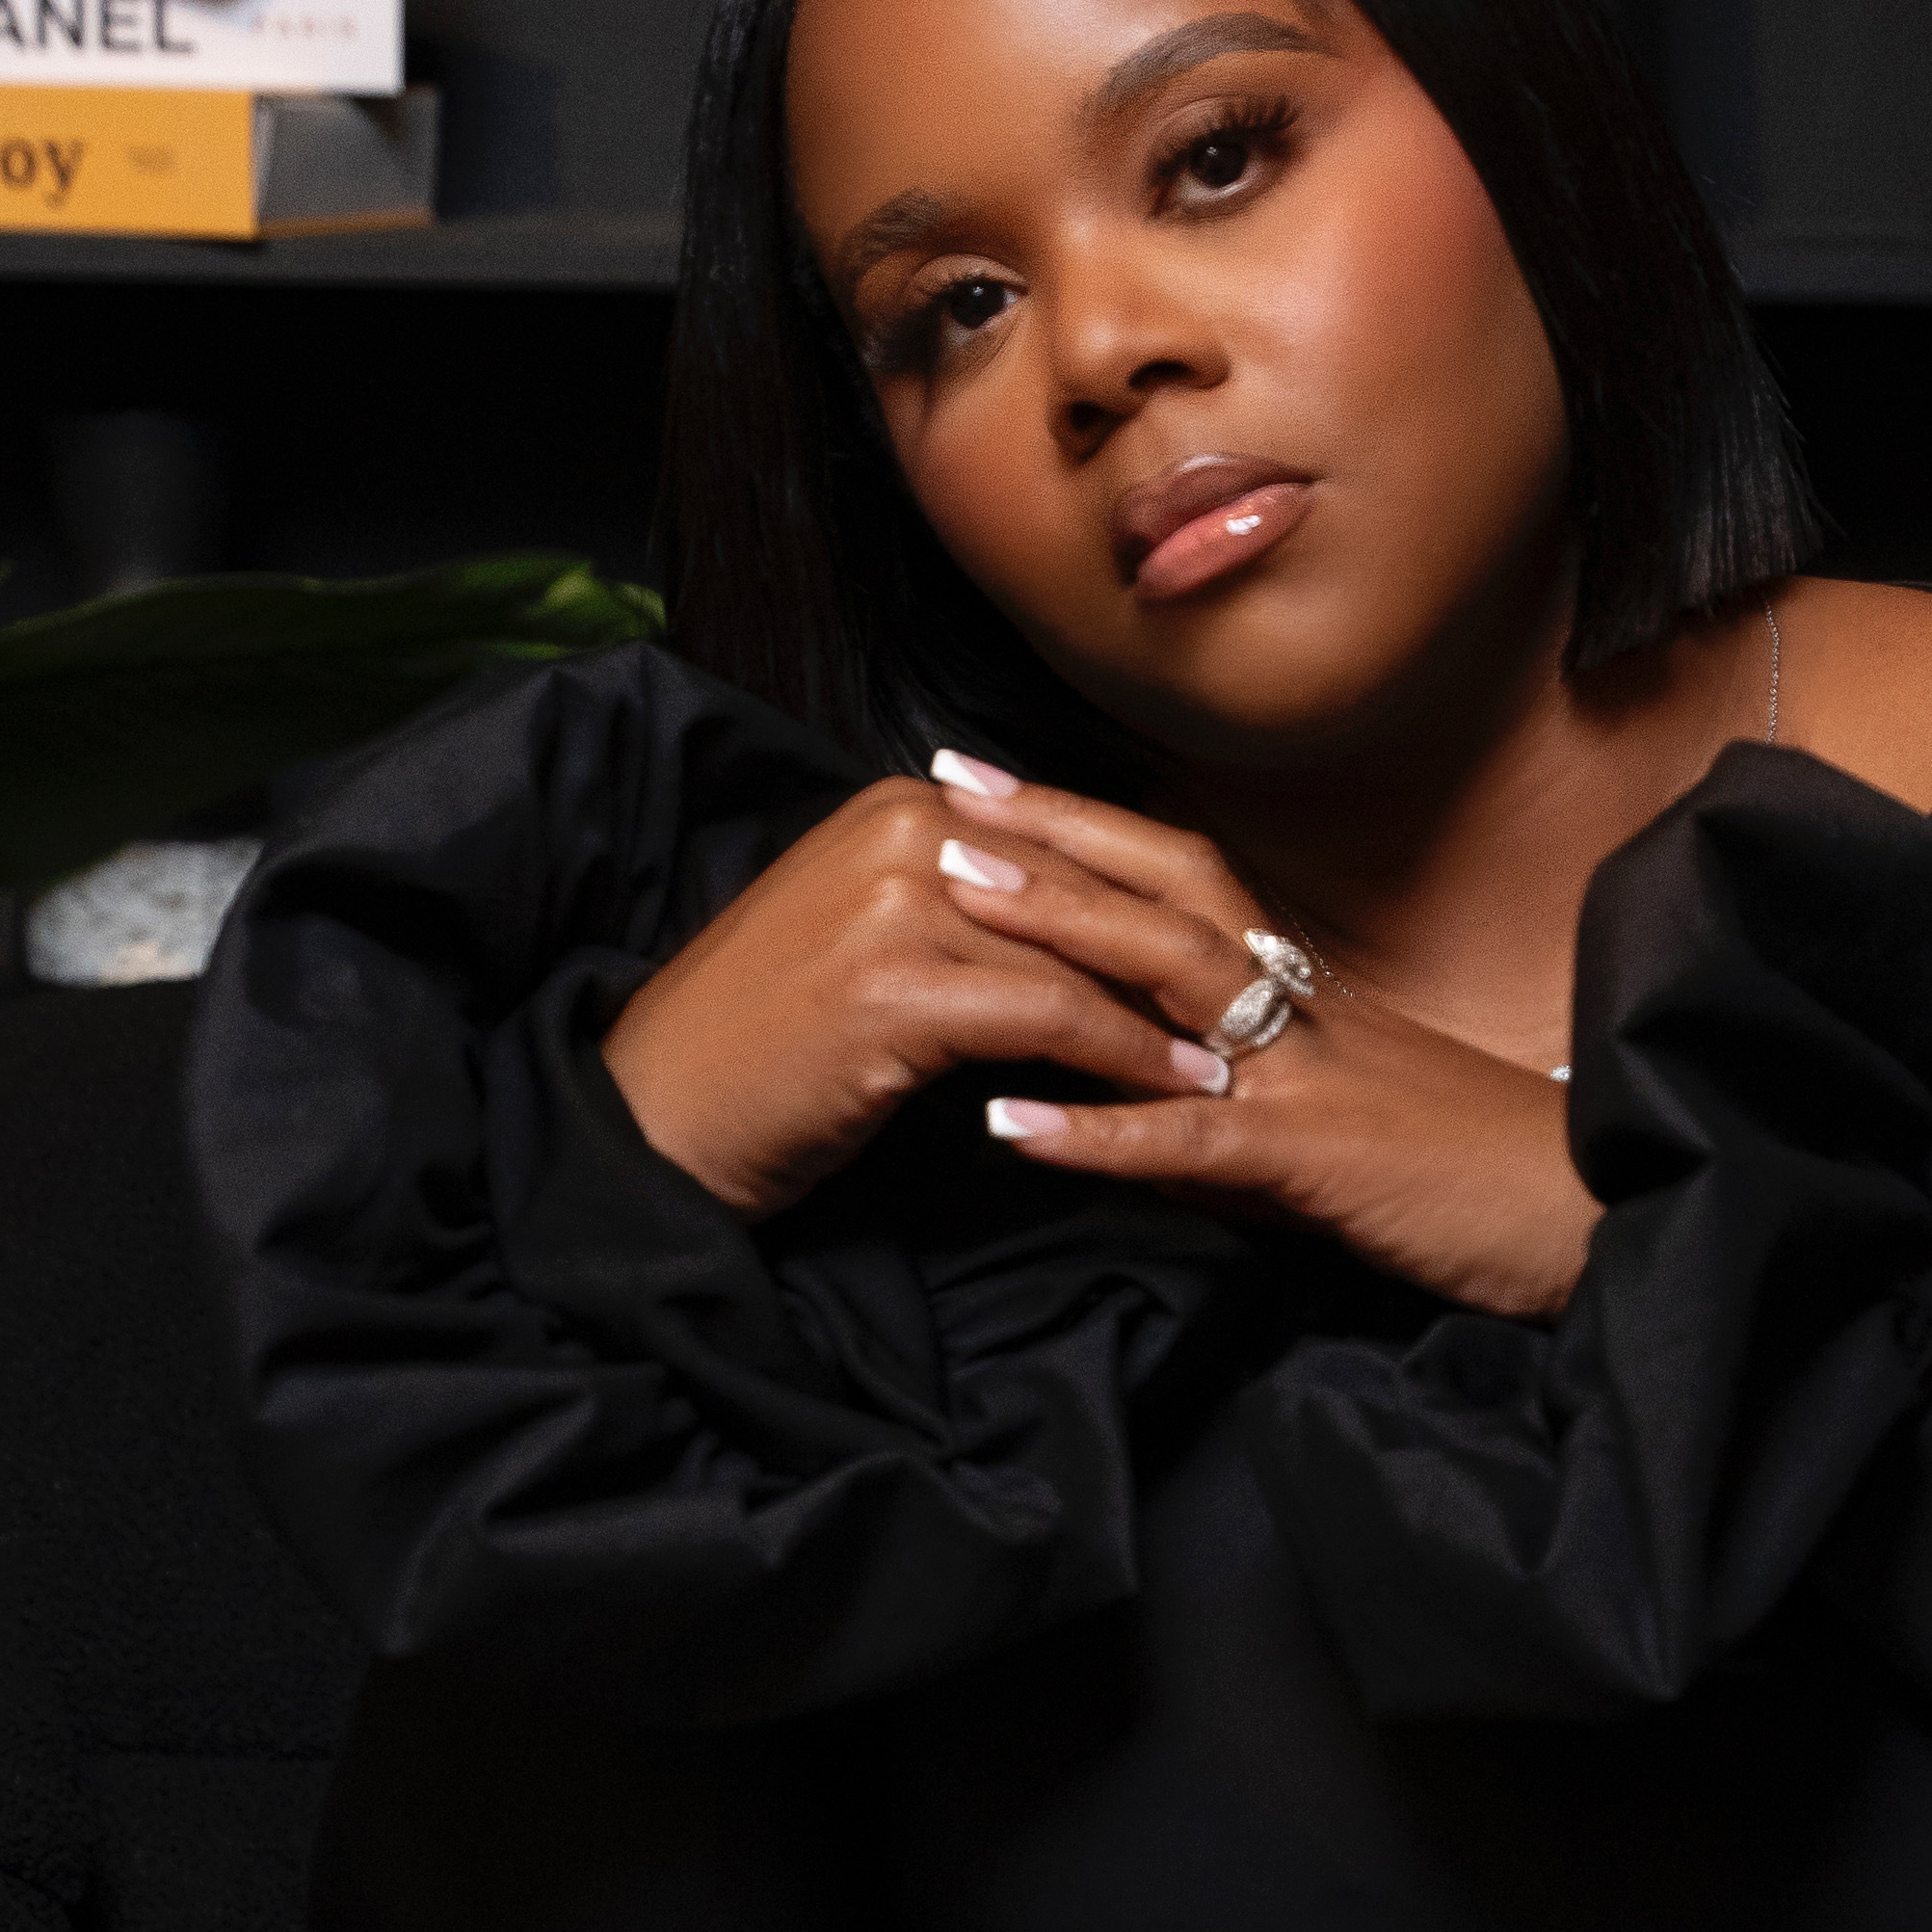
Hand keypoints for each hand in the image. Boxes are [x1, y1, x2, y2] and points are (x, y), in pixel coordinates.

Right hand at [599, 762, 1233, 1219]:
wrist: (658, 1122)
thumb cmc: (766, 1053)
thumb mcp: (866, 945)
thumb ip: (960, 908)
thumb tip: (1072, 921)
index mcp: (895, 809)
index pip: (1061, 844)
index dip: (1151, 904)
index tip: (1231, 957)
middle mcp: (899, 834)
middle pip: (1083, 887)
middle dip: (1179, 952)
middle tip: (1272, 1008)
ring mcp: (895, 903)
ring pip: (1080, 950)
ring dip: (1172, 1010)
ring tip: (1248, 1058)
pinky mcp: (898, 986)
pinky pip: (1051, 1015)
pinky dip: (1125, 1056)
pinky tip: (1179, 1096)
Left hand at [929, 757, 1598, 1323]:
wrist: (1594, 1220)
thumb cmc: (1475, 1185)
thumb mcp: (1335, 1148)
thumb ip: (1228, 1132)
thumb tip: (1128, 1130)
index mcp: (1310, 997)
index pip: (1187, 886)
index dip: (1092, 832)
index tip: (996, 790)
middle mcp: (1304, 1009)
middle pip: (1167, 890)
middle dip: (1053, 835)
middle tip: (941, 785)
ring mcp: (1310, 1073)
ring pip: (1174, 974)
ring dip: (1061, 928)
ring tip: (952, 895)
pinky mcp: (1319, 1159)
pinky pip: (1195, 1137)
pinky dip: (1099, 1131)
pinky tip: (1011, 1128)